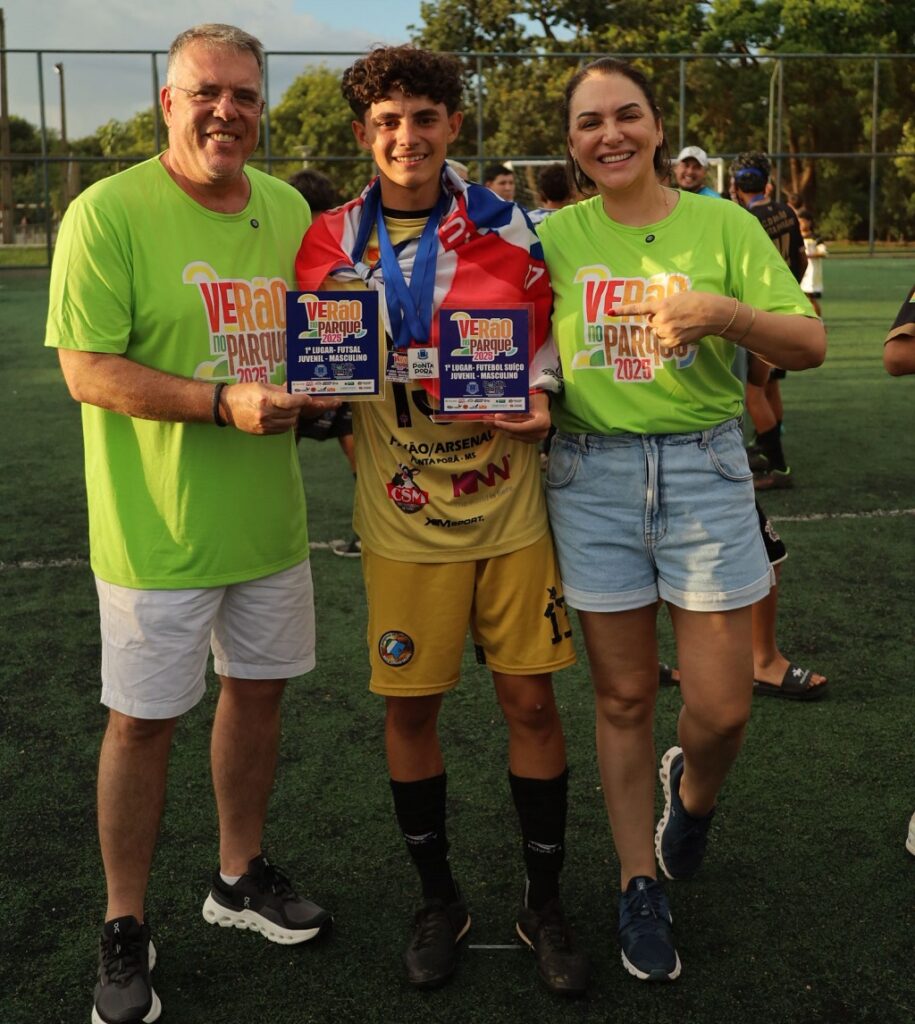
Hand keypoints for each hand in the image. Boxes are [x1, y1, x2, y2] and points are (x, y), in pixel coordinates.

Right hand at [223, 382, 340, 434]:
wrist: (226, 407)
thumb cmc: (243, 392)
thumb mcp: (261, 385)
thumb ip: (279, 390)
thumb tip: (294, 391)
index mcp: (265, 399)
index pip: (290, 402)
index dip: (301, 400)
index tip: (307, 398)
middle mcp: (265, 414)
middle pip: (292, 413)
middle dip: (298, 407)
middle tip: (297, 402)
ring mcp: (264, 425)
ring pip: (289, 423)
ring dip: (293, 416)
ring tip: (290, 410)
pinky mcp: (263, 432)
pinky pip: (282, 430)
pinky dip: (286, 424)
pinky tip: (282, 417)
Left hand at [483, 391, 550, 443]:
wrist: (543, 404)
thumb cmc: (536, 399)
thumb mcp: (525, 401)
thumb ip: (513, 410)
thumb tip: (497, 416)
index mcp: (542, 422)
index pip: (521, 427)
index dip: (507, 426)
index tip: (496, 421)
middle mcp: (541, 433)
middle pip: (516, 433)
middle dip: (502, 427)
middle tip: (488, 421)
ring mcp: (537, 438)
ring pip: (514, 436)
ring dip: (502, 430)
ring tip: (490, 422)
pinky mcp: (531, 440)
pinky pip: (516, 437)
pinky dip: (507, 431)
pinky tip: (499, 425)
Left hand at [612, 291, 731, 349]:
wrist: (711, 313)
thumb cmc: (696, 301)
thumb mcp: (677, 297)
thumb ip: (663, 305)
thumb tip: (655, 316)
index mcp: (661, 305)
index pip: (638, 308)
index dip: (623, 310)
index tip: (609, 312)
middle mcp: (661, 319)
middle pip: (651, 323)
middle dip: (658, 320)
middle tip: (674, 315)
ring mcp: (666, 331)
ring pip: (657, 333)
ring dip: (664, 329)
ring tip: (680, 323)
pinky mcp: (673, 341)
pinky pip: (664, 342)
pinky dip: (669, 338)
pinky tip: (681, 331)